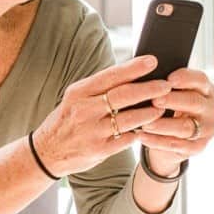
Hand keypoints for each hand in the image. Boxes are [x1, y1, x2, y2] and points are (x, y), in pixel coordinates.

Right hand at [31, 56, 167, 179]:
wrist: (47, 151)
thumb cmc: (67, 119)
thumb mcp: (76, 98)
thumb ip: (100, 88)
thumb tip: (132, 73)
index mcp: (79, 92)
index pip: (111, 76)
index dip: (134, 68)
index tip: (153, 61)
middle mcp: (85, 110)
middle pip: (123, 96)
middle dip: (149, 89)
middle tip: (166, 85)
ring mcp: (92, 131)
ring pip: (129, 119)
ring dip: (150, 113)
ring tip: (162, 107)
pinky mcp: (99, 150)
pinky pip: (126, 139)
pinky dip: (139, 132)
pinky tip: (149, 128)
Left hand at [135, 66, 213, 178]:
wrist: (173, 136)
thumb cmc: (171, 106)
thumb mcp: (173, 93)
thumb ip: (165, 85)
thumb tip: (145, 75)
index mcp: (205, 90)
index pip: (200, 80)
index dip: (185, 78)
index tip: (168, 78)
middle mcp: (210, 109)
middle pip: (194, 102)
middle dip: (173, 100)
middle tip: (155, 100)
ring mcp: (207, 129)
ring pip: (186, 127)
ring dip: (164, 125)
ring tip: (145, 124)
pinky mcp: (198, 147)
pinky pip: (178, 146)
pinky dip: (158, 142)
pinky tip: (143, 137)